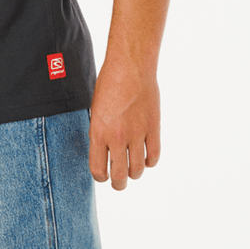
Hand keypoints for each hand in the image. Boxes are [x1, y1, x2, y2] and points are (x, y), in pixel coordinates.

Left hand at [88, 59, 160, 189]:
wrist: (130, 66)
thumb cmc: (109, 83)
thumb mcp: (96, 108)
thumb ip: (100, 131)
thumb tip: (104, 151)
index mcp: (98, 132)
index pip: (98, 170)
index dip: (100, 177)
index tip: (103, 175)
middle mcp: (117, 138)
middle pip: (119, 176)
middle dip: (118, 184)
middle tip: (118, 183)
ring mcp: (137, 135)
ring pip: (138, 170)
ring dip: (134, 174)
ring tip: (132, 170)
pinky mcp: (154, 129)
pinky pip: (154, 157)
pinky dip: (149, 161)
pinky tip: (145, 157)